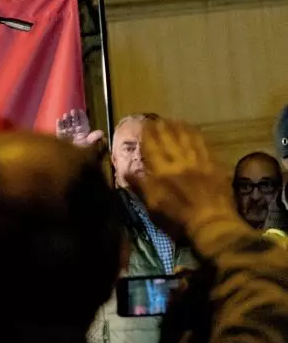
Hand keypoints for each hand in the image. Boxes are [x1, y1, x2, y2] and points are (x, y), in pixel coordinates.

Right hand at [56, 109, 104, 147]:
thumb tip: (101, 133)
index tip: (80, 111)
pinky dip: (59, 124)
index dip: (82, 116)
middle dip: (74, 115)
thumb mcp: (89, 143)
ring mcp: (67, 130)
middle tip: (73, 111)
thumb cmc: (82, 150)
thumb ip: (94, 138)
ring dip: (67, 118)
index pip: (83, 120)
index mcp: (83, 129)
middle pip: (75, 119)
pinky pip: (59, 128)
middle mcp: (75, 128)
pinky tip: (59, 120)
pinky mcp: (60, 134)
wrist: (71, 157)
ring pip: (67, 122)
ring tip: (66, 115)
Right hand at [134, 119, 240, 241]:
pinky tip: (195, 131)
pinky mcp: (214, 166)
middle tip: (157, 119)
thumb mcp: (153, 205)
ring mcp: (199, 162)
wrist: (212, 223)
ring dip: (180, 128)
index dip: (147, 134)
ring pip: (188, 139)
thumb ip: (141, 186)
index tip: (143, 124)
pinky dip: (197, 136)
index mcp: (162, 171)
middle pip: (170, 139)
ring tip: (174, 120)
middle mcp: (180, 161)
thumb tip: (127, 170)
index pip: (152, 147)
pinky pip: (204, 145)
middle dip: (162, 127)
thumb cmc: (178, 218)